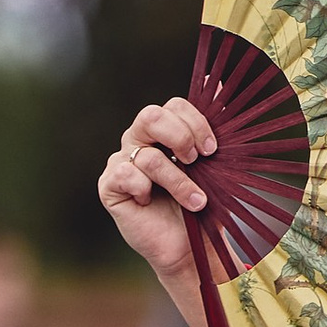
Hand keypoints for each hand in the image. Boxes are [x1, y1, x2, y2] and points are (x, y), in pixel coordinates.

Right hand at [98, 99, 214, 326]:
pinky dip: (146, 189)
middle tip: (198, 162)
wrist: (190, 247)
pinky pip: (125, 174)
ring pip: (148, 155)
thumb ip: (211, 125)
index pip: (173, 106)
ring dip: (179, 181)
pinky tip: (152, 203)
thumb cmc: (201, 206)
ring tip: (196, 202)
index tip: (213, 149)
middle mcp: (139, 141)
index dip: (195, 123)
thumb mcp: (213, 166)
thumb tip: (217, 79)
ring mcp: (121, 162)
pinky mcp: (109, 185)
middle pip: (151, 116)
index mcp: (164, 131)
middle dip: (181, 138)